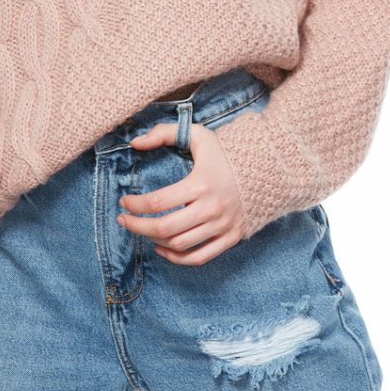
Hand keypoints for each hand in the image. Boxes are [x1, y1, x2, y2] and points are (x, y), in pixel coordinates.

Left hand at [116, 121, 245, 264]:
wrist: (267, 169)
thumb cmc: (226, 152)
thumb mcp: (197, 134)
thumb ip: (164, 133)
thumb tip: (135, 143)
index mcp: (202, 183)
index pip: (159, 202)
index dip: (135, 204)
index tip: (123, 201)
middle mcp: (212, 208)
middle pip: (165, 228)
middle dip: (137, 226)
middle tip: (123, 220)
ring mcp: (222, 226)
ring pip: (179, 244)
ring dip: (154, 240)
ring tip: (141, 229)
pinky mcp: (230, 238)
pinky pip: (199, 257)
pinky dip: (177, 258)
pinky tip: (161, 248)